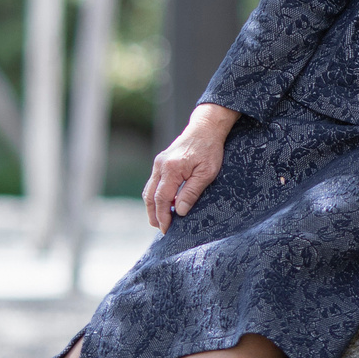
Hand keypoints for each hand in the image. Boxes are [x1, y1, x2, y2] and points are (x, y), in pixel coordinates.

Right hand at [144, 104, 238, 230]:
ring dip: (153, 206)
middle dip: (154, 214)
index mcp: (171, 169)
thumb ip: (192, 192)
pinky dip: (156, 196)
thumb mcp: (206, 173)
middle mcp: (161, 166)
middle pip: (150, 196)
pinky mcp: (161, 162)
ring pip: (149, 190)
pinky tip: (166, 203)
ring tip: (161, 220)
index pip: (162, 199)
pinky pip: (154, 183)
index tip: (166, 229)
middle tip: (161, 228)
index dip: (162, 216)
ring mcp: (159, 163)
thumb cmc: (209, 150)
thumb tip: (181, 210)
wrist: (205, 128)